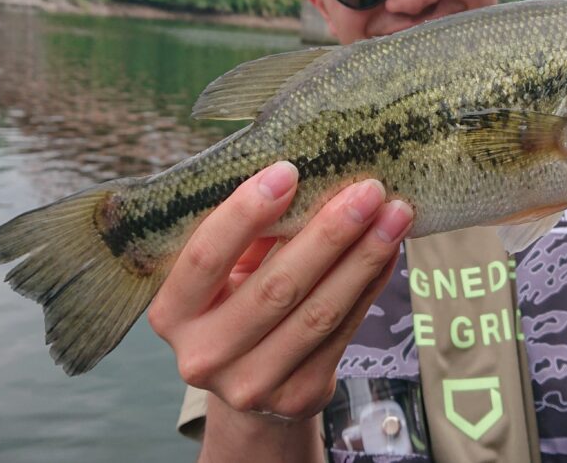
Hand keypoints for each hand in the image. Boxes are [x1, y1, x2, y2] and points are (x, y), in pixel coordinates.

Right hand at [148, 161, 412, 423]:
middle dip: (329, 233)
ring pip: (319, 312)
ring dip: (364, 258)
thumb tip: (309, 174)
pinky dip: (371, 284)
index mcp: (172, 312)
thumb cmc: (235, 300)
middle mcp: (203, 355)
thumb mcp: (226, 269)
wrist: (249, 379)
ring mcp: (251, 383)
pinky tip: (389, 249)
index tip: (289, 170)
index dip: (245, 213)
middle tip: (368, 190)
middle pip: (276, 287)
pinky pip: (344, 330)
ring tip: (395, 215)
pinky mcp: (298, 396)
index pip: (205, 257)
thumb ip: (252, 232)